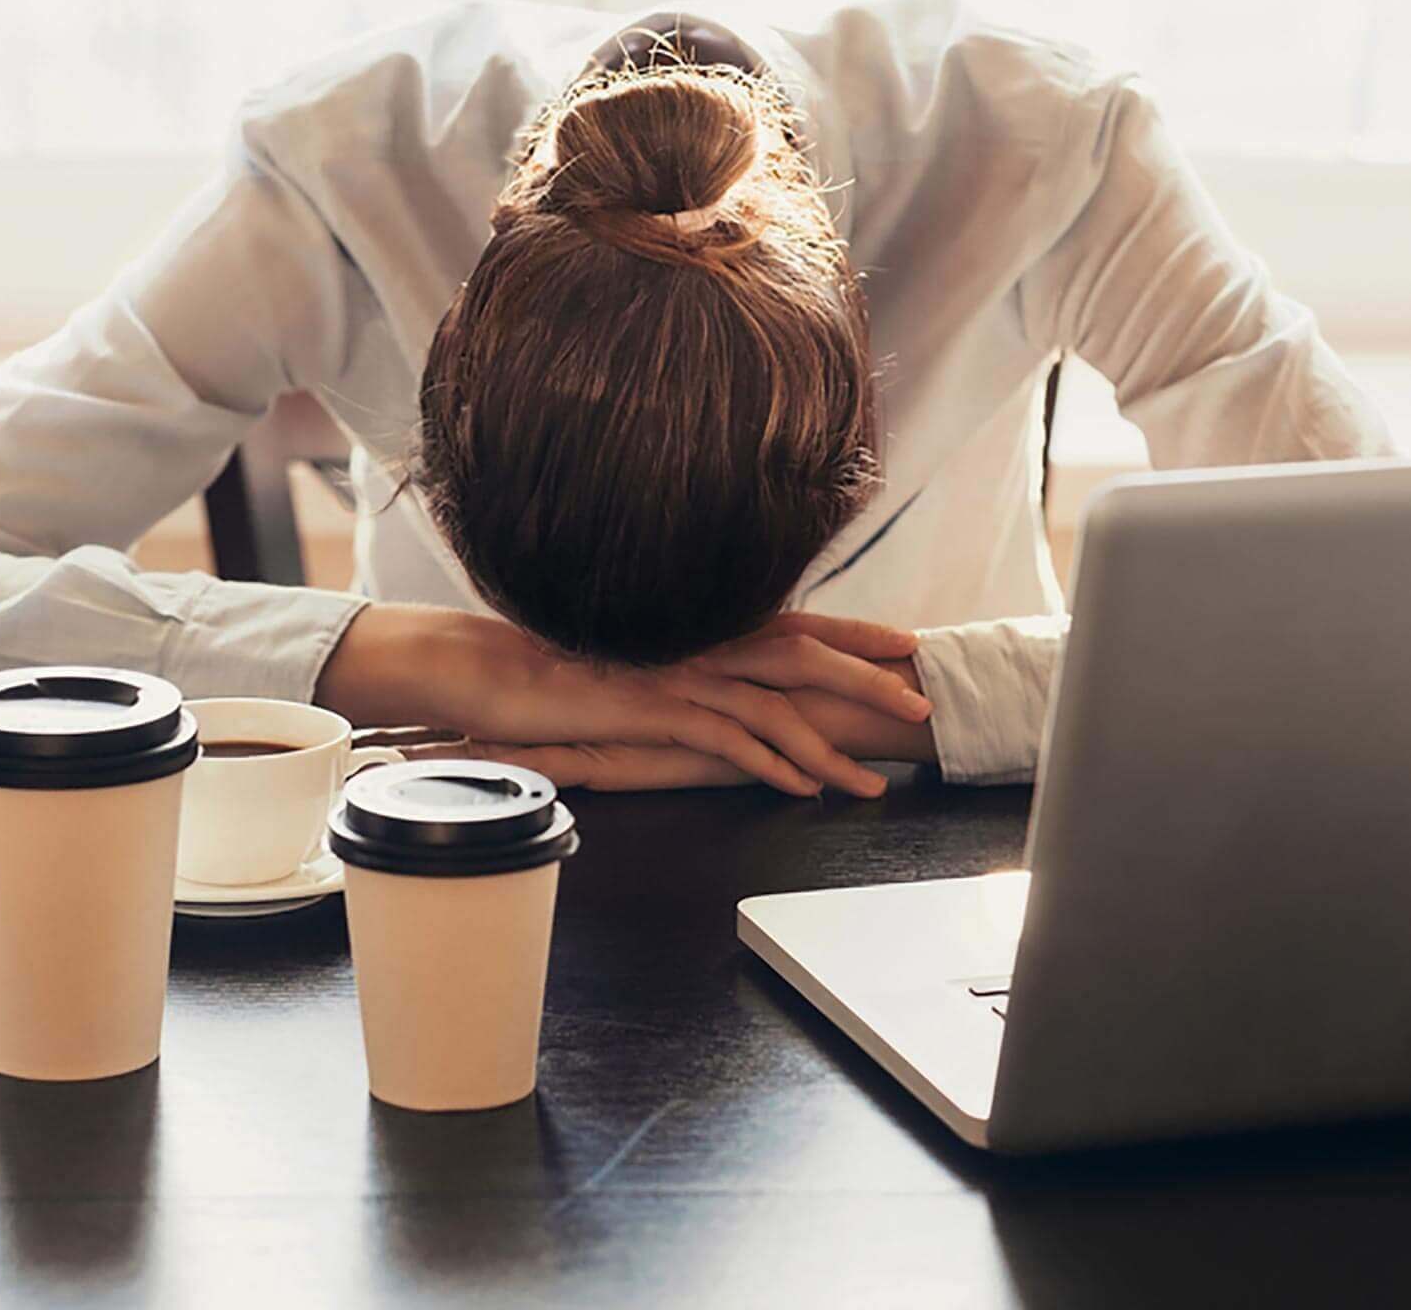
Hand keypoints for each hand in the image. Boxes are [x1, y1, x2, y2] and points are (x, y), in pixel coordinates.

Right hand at [414, 656, 937, 795]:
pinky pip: (728, 739)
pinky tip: (804, 789)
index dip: (853, 630)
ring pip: (777, 704)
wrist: (490, 668)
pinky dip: (773, 765)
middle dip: (868, 678)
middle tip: (920, 702)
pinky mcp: (654, 709)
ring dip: (832, 745)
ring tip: (874, 779)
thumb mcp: (639, 662)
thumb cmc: (561, 669)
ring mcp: (680, 674)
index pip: (794, 621)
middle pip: (804, 652)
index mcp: (702, 625)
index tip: (905, 642)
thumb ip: (686, 667)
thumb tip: (727, 686)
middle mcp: (700, 642)